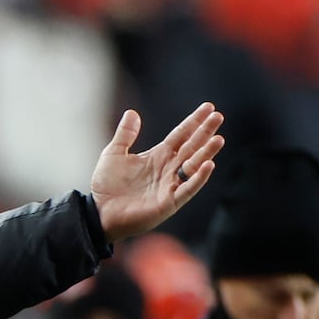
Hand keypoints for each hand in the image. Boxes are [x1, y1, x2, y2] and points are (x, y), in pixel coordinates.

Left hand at [91, 103, 224, 241]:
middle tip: (218, 116)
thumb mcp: (114, 154)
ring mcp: (171, 185)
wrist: (99, 211)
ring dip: (207, 153)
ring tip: (219, 139)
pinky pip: (188, 188)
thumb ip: (125, 134)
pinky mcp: (169, 202)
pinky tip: (209, 165)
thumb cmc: (107, 185)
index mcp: (158, 155)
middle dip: (205, 132)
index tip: (209, 107)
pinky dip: (199, 178)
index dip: (194, 121)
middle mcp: (169, 168)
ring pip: (194, 166)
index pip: (181, 135)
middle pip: (192, 147)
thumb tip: (132, 112)